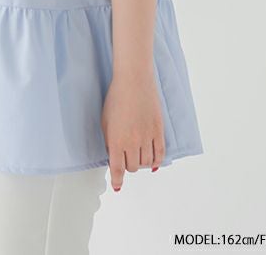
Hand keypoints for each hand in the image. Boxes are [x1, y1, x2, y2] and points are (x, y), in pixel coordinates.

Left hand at [101, 72, 164, 191]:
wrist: (134, 81)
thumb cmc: (116, 98)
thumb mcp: (105, 121)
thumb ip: (109, 141)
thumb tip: (113, 156)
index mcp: (117, 140)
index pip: (118, 169)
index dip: (117, 180)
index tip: (117, 186)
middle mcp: (133, 142)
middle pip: (132, 167)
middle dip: (127, 166)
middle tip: (125, 158)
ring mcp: (147, 137)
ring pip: (146, 163)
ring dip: (141, 163)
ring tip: (137, 155)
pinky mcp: (159, 131)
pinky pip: (160, 154)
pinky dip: (156, 161)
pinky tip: (152, 162)